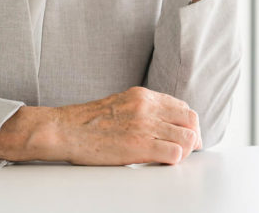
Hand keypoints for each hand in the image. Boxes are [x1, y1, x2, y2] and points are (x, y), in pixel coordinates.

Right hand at [0, 87, 201, 165]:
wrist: (65, 130)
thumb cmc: (87, 122)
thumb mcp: (120, 104)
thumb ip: (141, 108)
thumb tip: (160, 121)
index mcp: (143, 95)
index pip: (181, 106)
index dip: (188, 123)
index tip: (186, 134)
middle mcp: (147, 106)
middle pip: (190, 119)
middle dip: (193, 135)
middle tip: (189, 148)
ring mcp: (145, 125)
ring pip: (187, 137)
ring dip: (186, 150)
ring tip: (175, 157)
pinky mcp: (140, 146)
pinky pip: (174, 153)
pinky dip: (175, 160)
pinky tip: (163, 162)